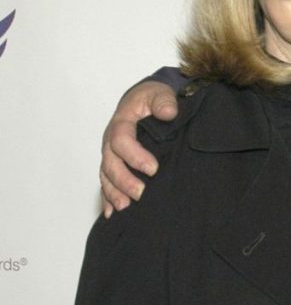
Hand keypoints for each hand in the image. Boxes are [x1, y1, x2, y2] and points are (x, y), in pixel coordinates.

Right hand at [100, 81, 178, 217]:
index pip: (122, 140)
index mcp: (122, 122)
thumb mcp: (160, 92)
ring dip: (113, 192)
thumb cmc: (152, 97)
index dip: (135, 156)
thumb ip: (164, 101)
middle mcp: (111, 139)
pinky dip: (107, 197)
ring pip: (106, 174)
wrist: (144, 100)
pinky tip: (111, 212)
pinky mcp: (114, 162)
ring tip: (125, 207)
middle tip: (140, 194)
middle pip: (110, 162)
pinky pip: (106, 181)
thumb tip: (169, 112)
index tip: (153, 169)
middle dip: (123, 180)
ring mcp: (110, 153)